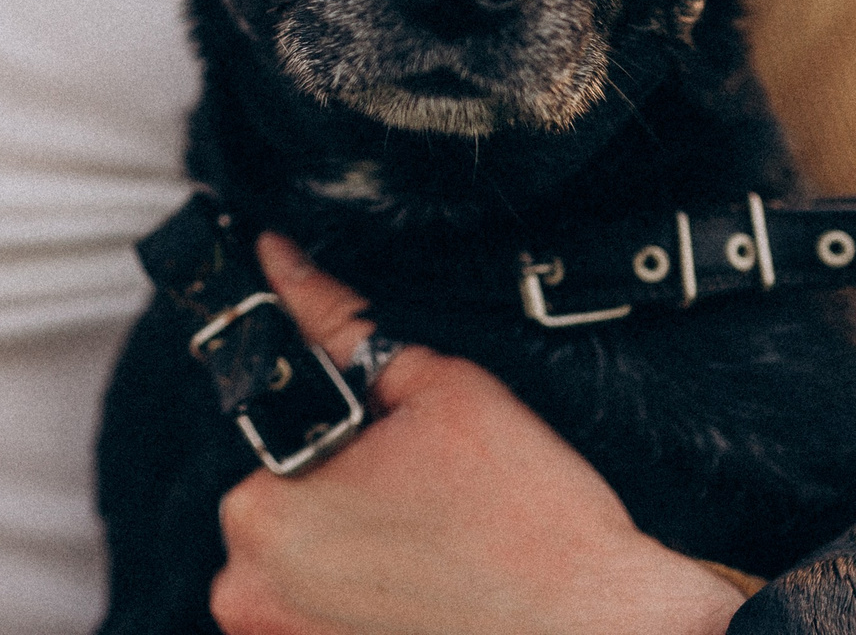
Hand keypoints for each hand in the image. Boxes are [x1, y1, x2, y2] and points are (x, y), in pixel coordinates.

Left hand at [207, 233, 745, 634]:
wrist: (609, 632)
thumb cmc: (534, 523)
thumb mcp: (438, 389)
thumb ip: (340, 322)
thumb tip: (277, 258)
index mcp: (259, 511)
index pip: (278, 445)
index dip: (347, 446)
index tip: (406, 470)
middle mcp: (246, 591)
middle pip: (285, 514)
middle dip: (346, 502)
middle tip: (432, 512)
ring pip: (304, 573)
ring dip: (354, 561)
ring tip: (436, 559)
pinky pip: (325, 622)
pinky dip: (364, 611)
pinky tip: (427, 600)